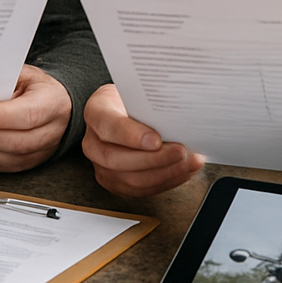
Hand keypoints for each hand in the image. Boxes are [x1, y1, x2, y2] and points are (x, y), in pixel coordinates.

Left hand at [0, 64, 71, 171]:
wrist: (52, 103)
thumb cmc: (35, 87)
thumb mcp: (23, 74)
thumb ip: (1, 82)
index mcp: (52, 102)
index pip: (29, 115)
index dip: (0, 117)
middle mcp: (51, 131)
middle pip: (16, 142)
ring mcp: (41, 152)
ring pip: (6, 158)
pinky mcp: (26, 164)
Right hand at [82, 84, 204, 197]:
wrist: (122, 113)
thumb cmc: (131, 101)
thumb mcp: (136, 92)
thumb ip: (149, 103)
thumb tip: (178, 114)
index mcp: (96, 113)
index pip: (108, 126)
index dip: (131, 136)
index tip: (157, 140)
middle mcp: (93, 144)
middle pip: (117, 159)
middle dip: (154, 159)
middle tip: (181, 152)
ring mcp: (102, 167)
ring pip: (131, 179)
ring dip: (165, 174)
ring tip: (189, 163)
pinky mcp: (116, 183)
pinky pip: (141, 190)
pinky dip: (166, 181)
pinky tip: (183, 171)